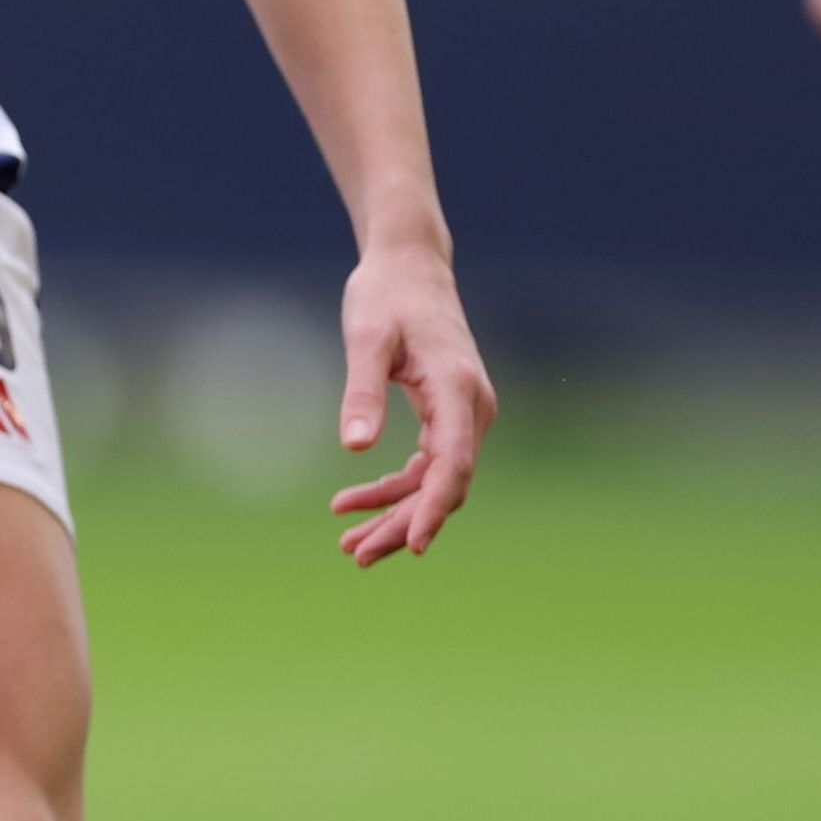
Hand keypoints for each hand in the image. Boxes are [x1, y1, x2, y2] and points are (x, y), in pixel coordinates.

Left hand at [330, 246, 495, 565]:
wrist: (408, 267)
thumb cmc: (384, 296)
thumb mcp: (365, 339)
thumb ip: (362, 392)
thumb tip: (355, 449)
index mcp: (457, 390)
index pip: (453, 463)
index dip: (432, 508)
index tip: (412, 544)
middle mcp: (470, 407)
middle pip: (444, 484)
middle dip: (402, 523)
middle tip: (355, 554)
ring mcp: (463, 414)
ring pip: (435, 481)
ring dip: (395, 512)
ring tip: (349, 543)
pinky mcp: (447, 416)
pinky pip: (427, 465)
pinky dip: (394, 488)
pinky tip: (353, 502)